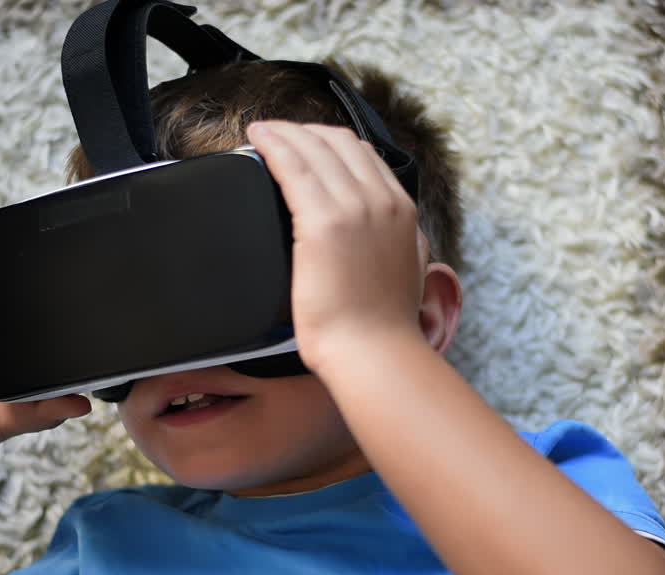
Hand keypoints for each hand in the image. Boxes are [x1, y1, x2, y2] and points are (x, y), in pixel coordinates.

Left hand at [246, 121, 426, 370]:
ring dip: (283, 132)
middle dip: (304, 131)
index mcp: (401, 211)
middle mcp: (380, 201)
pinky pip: (292, 166)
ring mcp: (353, 208)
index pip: (363, 154)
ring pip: (313, 147)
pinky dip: (272, 146)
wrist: (374, 352)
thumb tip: (395, 237)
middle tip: (276, 134)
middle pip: (338, 142)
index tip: (306, 142)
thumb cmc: (381, 327)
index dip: (330, 141)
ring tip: (260, 133)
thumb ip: (400, 244)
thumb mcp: (408, 271)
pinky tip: (256, 141)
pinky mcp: (321, 223)